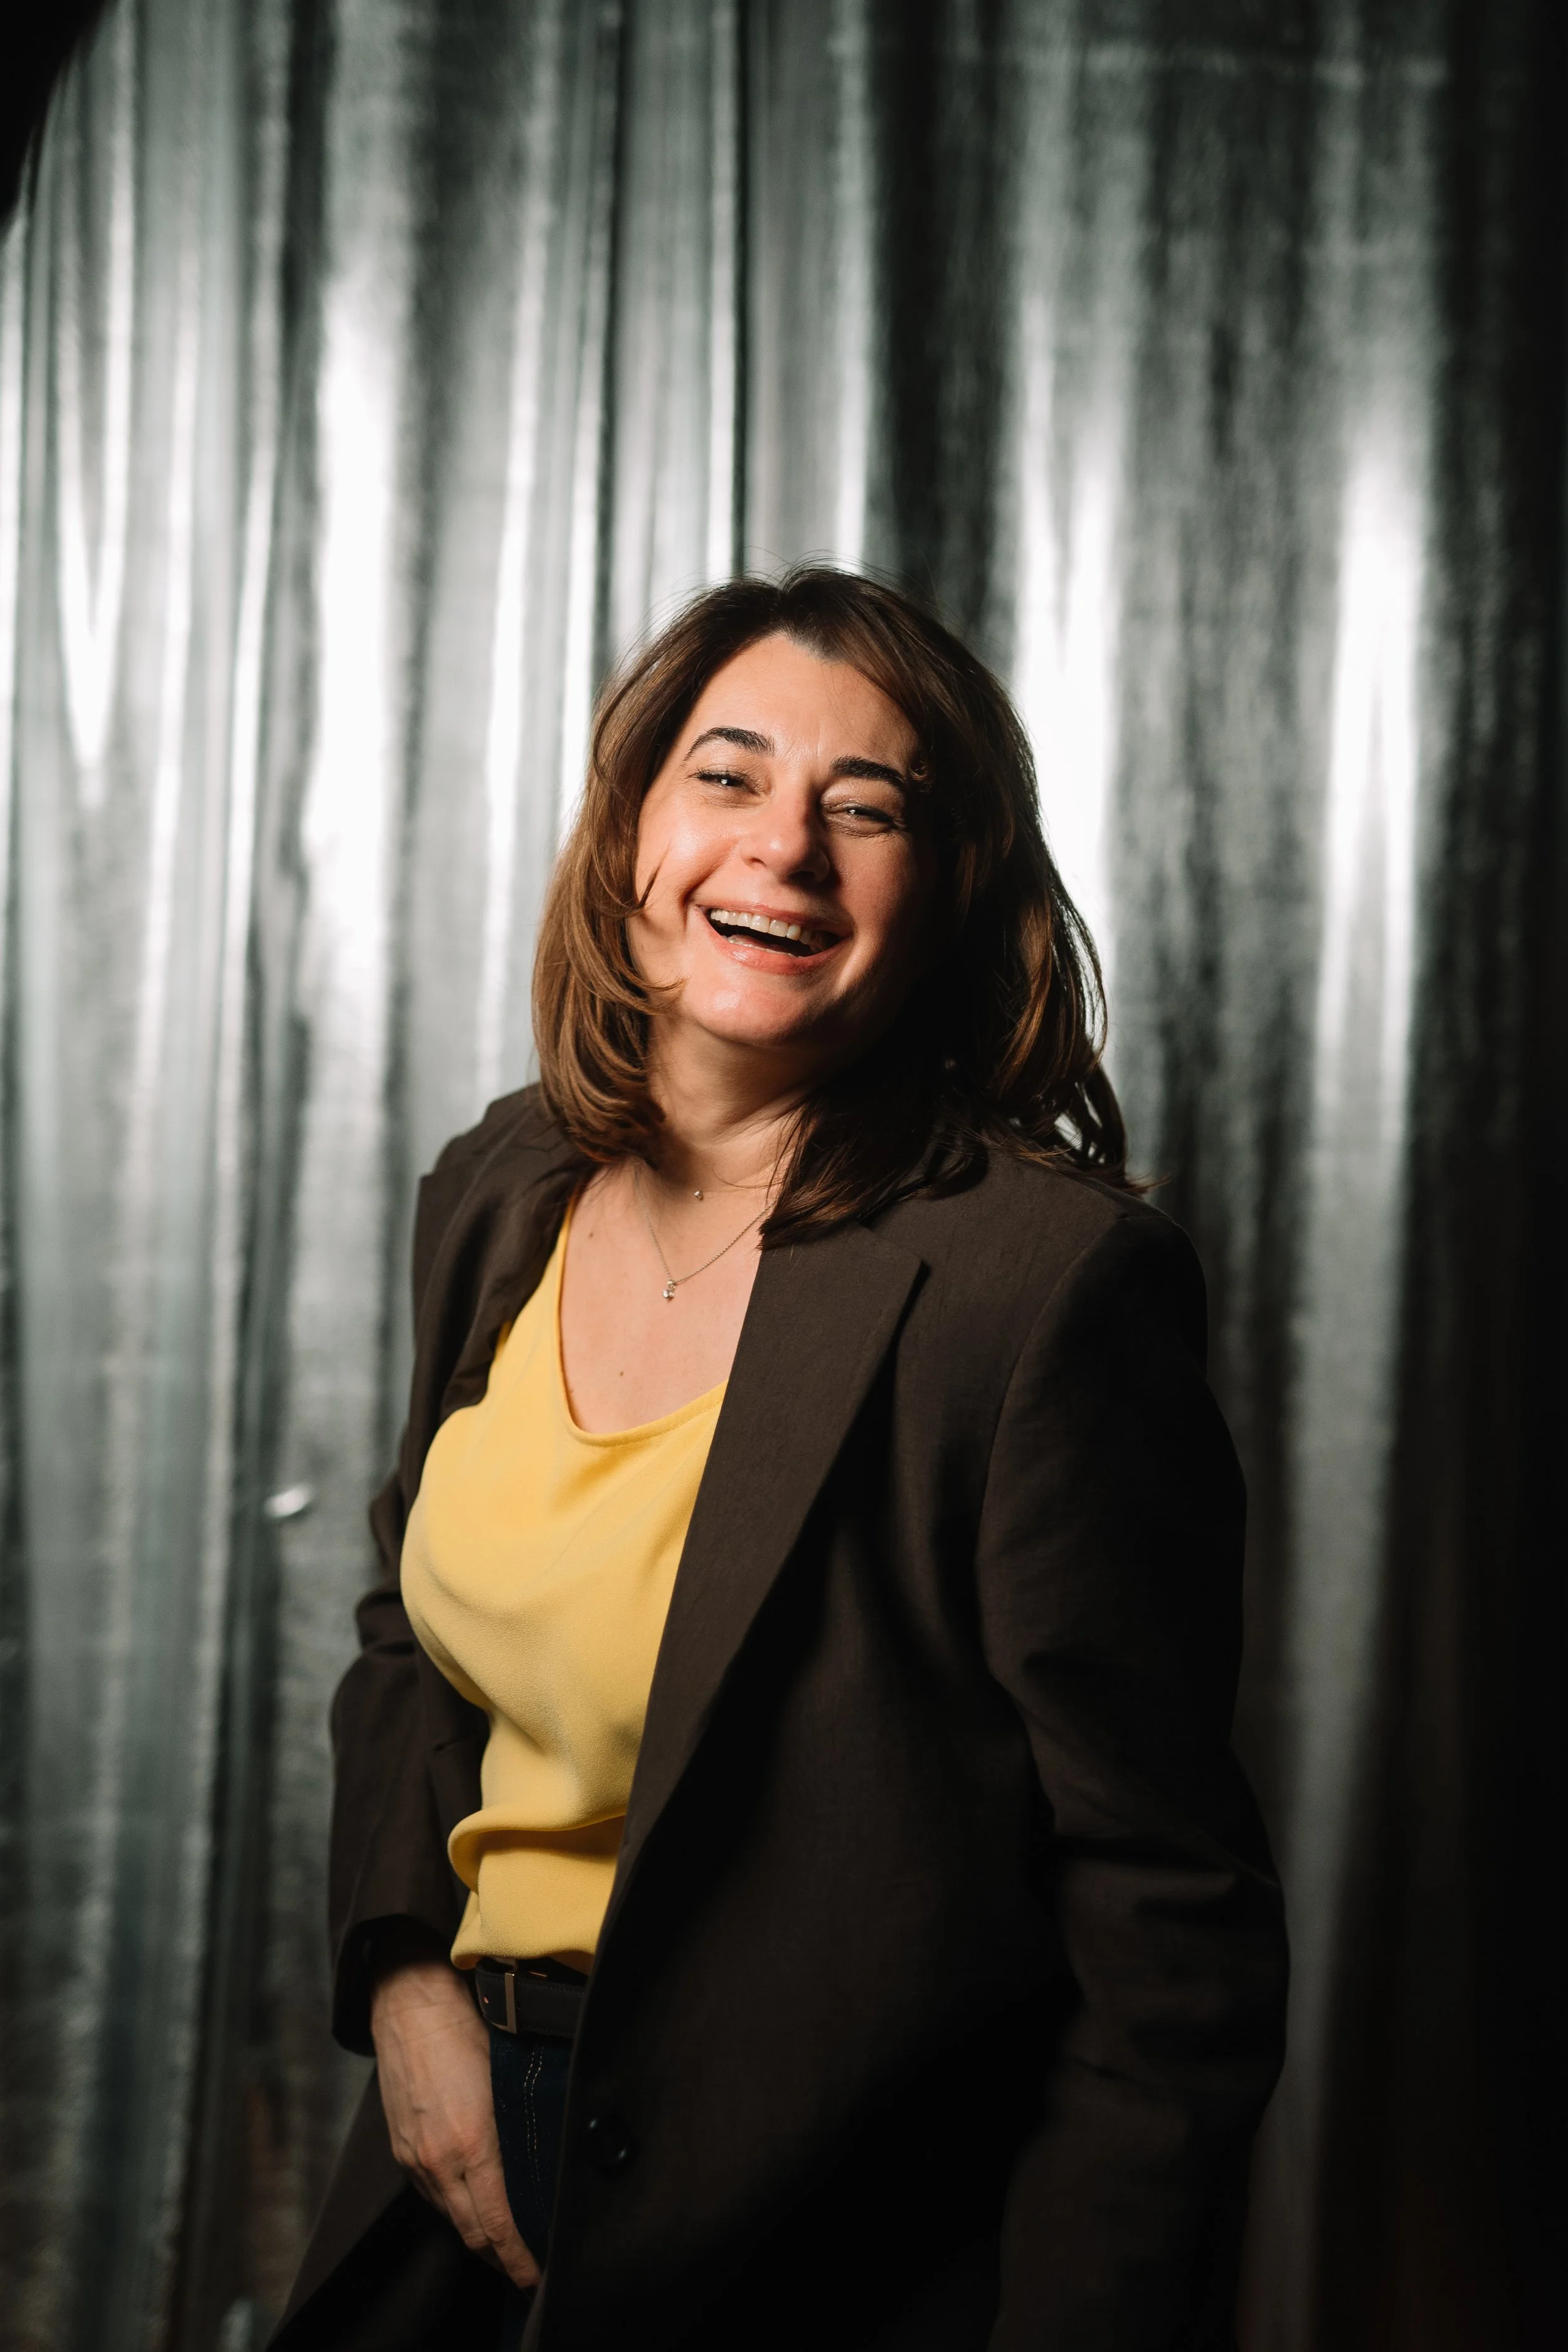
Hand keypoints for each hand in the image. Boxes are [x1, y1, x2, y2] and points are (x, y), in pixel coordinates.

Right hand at [370, 1953, 539, 2289]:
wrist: (410, 2000)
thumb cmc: (468, 2026)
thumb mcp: (510, 2075)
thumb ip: (527, 2121)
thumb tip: (554, 2152)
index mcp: (473, 2142)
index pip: (498, 2224)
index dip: (519, 2259)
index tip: (537, 2276)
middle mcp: (440, 2160)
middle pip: (473, 2234)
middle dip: (501, 2260)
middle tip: (528, 2270)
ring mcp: (416, 2158)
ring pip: (451, 2216)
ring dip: (478, 2235)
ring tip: (507, 2244)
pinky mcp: (402, 2149)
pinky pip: (432, 2194)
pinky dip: (456, 2207)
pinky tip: (475, 2202)